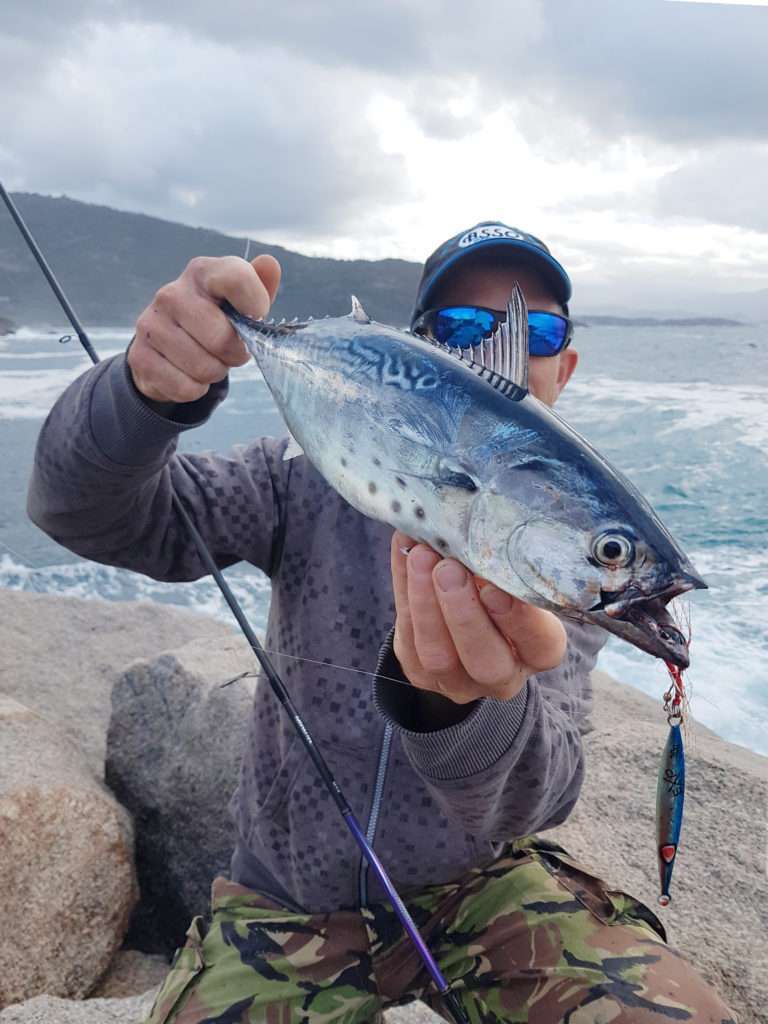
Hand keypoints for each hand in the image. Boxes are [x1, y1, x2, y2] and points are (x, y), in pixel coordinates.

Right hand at [128, 254, 281, 402]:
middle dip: (235, 354)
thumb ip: (259, 285)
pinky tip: (189, 373)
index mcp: (201, 273)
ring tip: (208, 360)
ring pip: (204, 368)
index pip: (237, 279)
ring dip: (215, 373)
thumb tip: (270, 264)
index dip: (255, 305)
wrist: (166, 348)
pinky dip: (196, 389)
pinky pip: (186, 387)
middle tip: (229, 351)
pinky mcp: (140, 358)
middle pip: (222, 338)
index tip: (255, 318)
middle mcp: (171, 294)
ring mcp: (151, 325)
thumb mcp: (240, 301)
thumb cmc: (214, 320)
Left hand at [391, 531, 566, 705]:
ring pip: (439, 656)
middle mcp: (502, 674)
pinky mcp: (419, 672)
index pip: (540, 643)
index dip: (520, 619)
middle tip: (449, 569)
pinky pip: (407, 636)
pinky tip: (404, 552)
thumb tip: (484, 524)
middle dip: (463, 614)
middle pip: (486, 661)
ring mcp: (458, 680)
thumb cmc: (500, 591)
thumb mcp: (515, 580)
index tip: (496, 586)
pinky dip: (403, 590)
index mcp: (538, 651)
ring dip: (425, 603)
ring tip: (420, 557)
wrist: (462, 627)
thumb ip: (505, 564)